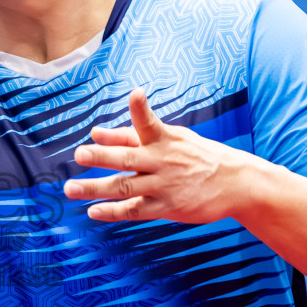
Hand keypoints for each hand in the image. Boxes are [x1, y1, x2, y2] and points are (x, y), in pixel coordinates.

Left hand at [63, 88, 255, 223]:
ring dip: (95, 189)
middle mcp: (162, 161)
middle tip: (80, 154)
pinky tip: (93, 211)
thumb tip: (96, 132)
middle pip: (128, 158)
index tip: (136, 94)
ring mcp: (164, 186)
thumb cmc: (197, 156)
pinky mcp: (167, 208)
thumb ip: (131, 137)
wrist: (235, 184)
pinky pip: (134, 211)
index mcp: (164, 139)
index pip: (150, 121)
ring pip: (125, 187)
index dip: (141, 108)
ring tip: (70, 189)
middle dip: (103, 156)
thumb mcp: (172, 139)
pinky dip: (113, 212)